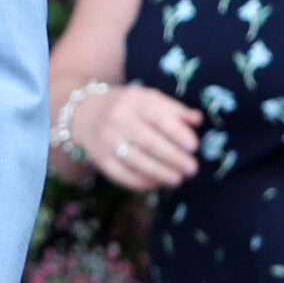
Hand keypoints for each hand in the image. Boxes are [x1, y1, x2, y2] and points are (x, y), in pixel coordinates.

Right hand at [74, 82, 201, 190]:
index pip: (160, 119)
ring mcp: (107, 141)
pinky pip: (122, 175)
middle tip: (192, 169)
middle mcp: (118, 120)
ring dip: (160, 173)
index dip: (178, 134)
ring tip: (177, 180)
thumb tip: (198, 120)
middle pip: (149, 143)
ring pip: (136, 162)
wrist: (86, 113)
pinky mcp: (101, 159)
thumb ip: (174, 109)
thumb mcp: (149, 98)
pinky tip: (156, 184)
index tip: (194, 147)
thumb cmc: (127, 106)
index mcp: (135, 101)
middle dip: (173, 158)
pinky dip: (141, 182)